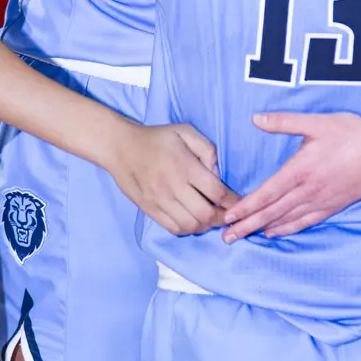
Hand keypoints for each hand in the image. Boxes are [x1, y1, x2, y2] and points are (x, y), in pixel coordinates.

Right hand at [101, 122, 235, 236]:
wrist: (120, 147)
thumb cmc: (157, 138)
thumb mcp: (185, 131)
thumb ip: (207, 149)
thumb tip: (217, 173)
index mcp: (185, 166)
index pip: (217, 192)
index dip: (233, 202)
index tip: (240, 204)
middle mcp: (173, 186)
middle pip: (206, 214)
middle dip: (223, 218)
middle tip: (229, 215)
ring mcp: (160, 200)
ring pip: (190, 225)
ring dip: (206, 226)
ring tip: (211, 218)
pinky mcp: (150, 209)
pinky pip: (173, 228)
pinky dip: (188, 229)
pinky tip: (193, 220)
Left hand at [221, 112, 360, 241]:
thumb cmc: (351, 133)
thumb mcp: (315, 123)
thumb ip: (284, 122)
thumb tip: (256, 118)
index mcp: (299, 170)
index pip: (266, 194)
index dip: (246, 207)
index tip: (228, 217)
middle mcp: (307, 191)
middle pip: (271, 212)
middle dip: (247, 225)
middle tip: (226, 237)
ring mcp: (321, 201)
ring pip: (286, 220)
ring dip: (263, 229)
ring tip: (245, 238)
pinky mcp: (333, 205)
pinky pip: (306, 222)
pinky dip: (288, 229)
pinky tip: (276, 233)